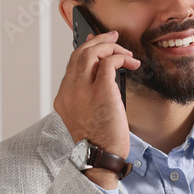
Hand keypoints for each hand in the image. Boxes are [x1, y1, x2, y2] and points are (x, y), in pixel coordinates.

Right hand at [54, 31, 140, 171]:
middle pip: (80, 53)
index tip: (96, 42)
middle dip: (98, 41)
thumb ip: (86, 98)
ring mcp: (83, 90)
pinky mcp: (101, 91)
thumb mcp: (84, 117)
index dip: (86, 49)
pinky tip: (130, 62)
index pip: (71, 64)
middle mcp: (69, 90)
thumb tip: (105, 78)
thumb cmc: (98, 141)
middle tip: (113, 37)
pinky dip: (120, 57)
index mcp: (63, 97)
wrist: (100, 156)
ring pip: (91, 53)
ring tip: (125, 51)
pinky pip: (108, 62)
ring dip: (110, 46)